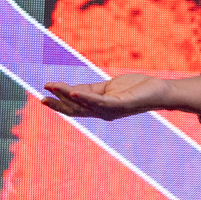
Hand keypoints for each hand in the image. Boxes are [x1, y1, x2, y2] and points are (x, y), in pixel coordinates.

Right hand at [41, 73, 170, 120]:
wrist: (159, 91)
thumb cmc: (135, 88)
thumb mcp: (108, 87)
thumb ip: (91, 89)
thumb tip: (71, 89)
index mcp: (99, 107)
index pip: (74, 106)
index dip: (58, 103)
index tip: (42, 97)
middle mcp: (102, 112)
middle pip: (75, 108)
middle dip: (58, 102)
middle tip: (42, 95)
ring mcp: (111, 110)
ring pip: (84, 104)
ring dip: (67, 95)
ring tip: (53, 87)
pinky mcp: (120, 104)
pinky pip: (100, 102)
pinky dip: (86, 97)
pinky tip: (74, 92)